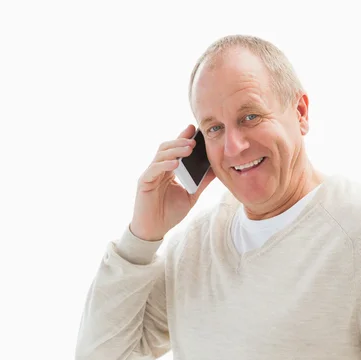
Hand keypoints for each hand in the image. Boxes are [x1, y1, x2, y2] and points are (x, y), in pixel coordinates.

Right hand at [130, 125, 215, 241]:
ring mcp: (150, 174)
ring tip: (189, 148)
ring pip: (160, 155)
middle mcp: (158, 169)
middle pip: (167, 148)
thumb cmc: (169, 213)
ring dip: (175, 150)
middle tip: (194, 140)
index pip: (176, 150)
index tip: (195, 129)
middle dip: (181, 142)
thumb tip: (216, 169)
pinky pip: (154, 169)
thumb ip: (201, 182)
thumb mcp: (191, 195)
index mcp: (169, 170)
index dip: (183, 138)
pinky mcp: (144, 182)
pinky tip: (176, 164)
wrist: (155, 229)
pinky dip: (165, 165)